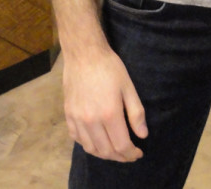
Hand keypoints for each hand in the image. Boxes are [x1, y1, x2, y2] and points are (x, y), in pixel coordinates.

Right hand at [62, 46, 147, 161]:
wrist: (84, 54)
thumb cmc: (109, 68)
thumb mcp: (128, 87)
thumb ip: (136, 113)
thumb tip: (142, 135)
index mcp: (109, 114)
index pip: (121, 146)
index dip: (131, 154)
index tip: (138, 153)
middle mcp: (91, 121)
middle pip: (106, 151)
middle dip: (120, 157)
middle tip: (129, 154)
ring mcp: (77, 119)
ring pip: (91, 148)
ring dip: (104, 154)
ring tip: (114, 151)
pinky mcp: (68, 115)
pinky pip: (77, 139)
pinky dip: (88, 145)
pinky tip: (97, 141)